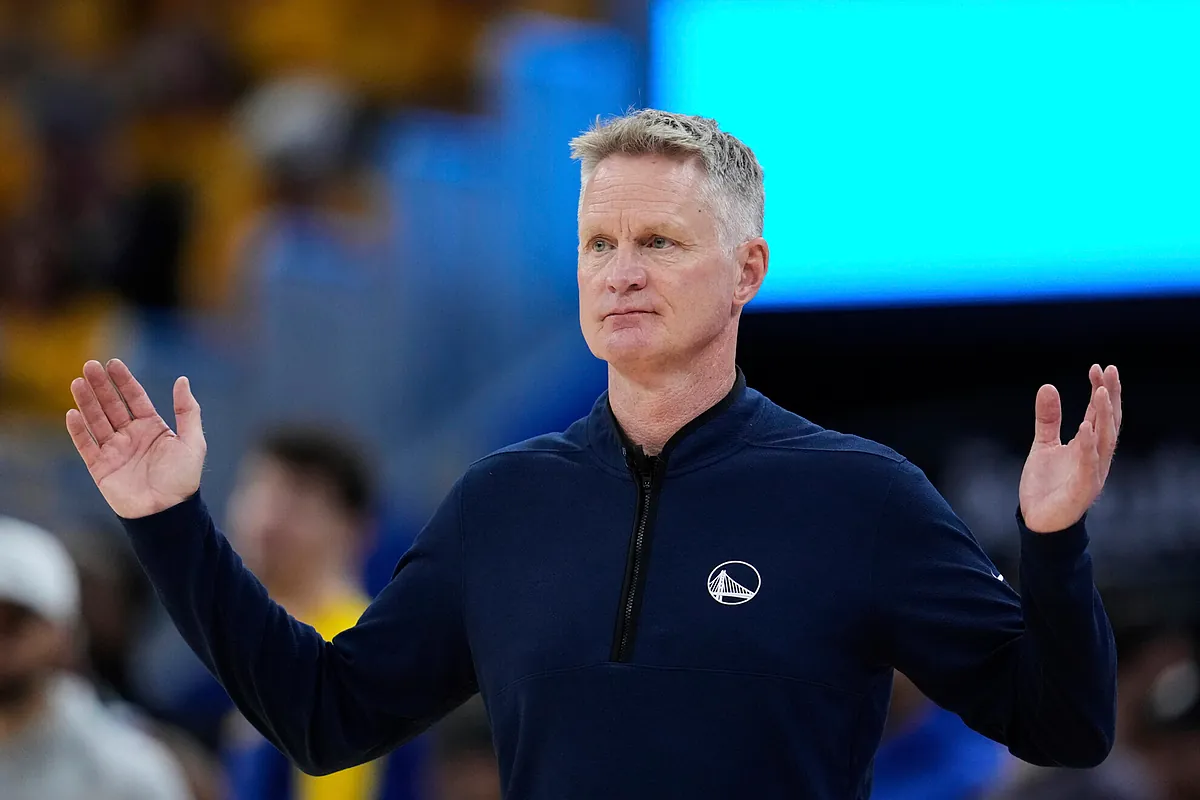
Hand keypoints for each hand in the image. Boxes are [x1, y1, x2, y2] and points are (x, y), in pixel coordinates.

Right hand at [66, 359, 206, 518]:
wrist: (167, 512)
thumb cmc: (183, 479)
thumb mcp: (192, 441)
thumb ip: (187, 411)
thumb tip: (183, 380)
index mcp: (153, 428)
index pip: (135, 398)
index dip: (124, 381)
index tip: (112, 363)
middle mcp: (131, 436)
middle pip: (112, 405)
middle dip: (101, 386)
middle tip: (90, 365)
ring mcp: (114, 451)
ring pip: (97, 421)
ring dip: (87, 402)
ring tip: (78, 382)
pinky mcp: (100, 467)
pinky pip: (86, 446)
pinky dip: (79, 430)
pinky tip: (73, 413)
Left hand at [1019, 365, 1121, 532]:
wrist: (1038, 521)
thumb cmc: (1047, 485)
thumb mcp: (1043, 446)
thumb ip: (1048, 419)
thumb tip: (1048, 387)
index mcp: (1089, 447)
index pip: (1099, 414)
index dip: (1102, 391)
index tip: (1099, 367)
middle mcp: (1096, 458)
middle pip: (1108, 423)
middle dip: (1110, 397)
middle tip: (1109, 371)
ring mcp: (1091, 474)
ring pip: (1104, 442)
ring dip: (1103, 416)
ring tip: (1100, 392)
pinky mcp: (1081, 490)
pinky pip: (1088, 465)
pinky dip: (1088, 446)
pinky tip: (1085, 427)